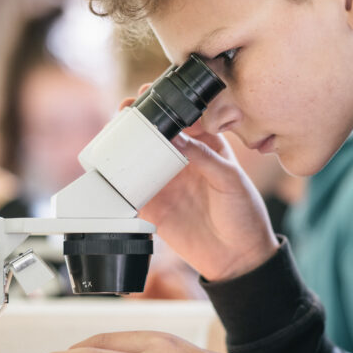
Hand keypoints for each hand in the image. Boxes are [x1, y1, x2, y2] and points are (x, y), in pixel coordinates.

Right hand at [121, 91, 278, 280]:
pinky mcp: (153, 206)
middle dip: (140, 117)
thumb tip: (174, 135)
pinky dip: (118, 179)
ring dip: (124, 142)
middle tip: (128, 107)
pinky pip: (130, 189)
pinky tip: (109, 166)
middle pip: (156, 133)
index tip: (153, 93)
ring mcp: (166, 182)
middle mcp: (183, 161)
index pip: (184, 118)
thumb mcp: (230, 179)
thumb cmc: (244, 215)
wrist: (238, 259)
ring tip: (113, 129)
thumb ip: (203, 156)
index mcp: (207, 147)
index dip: (168, 103)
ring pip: (139, 157)